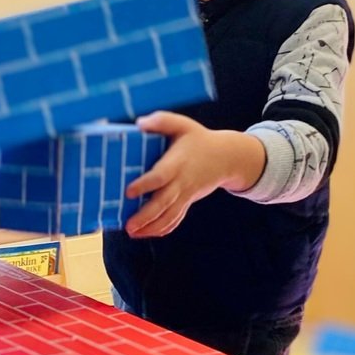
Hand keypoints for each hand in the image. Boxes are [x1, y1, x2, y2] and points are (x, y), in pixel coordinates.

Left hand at [123, 112, 264, 237]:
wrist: (226, 157)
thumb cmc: (199, 139)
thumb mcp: (183, 125)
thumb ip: (162, 121)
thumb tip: (140, 124)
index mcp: (178, 162)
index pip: (161, 176)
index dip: (145, 184)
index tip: (128, 192)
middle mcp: (182, 181)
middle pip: (164, 202)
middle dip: (145, 216)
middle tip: (129, 225)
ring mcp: (186, 194)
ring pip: (169, 216)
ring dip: (151, 227)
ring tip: (132, 232)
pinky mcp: (187, 201)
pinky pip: (176, 219)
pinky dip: (162, 229)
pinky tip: (146, 233)